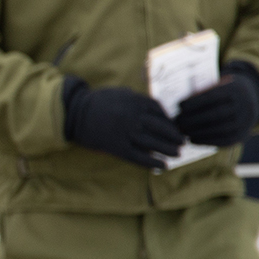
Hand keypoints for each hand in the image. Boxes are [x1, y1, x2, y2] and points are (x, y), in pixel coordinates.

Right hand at [61, 77, 183, 168]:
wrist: (76, 114)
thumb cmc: (99, 102)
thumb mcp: (121, 93)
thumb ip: (139, 100)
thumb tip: (158, 111)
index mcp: (134, 101)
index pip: (159, 111)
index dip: (170, 121)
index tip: (175, 127)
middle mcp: (133, 117)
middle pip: (160, 128)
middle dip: (174, 136)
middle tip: (183, 143)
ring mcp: (125, 133)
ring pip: (153, 143)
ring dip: (168, 150)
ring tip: (177, 154)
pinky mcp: (117, 147)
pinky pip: (139, 157)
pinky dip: (152, 162)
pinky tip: (162, 166)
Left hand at [174, 62, 258, 147]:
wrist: (250, 101)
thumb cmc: (223, 92)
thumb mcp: (217, 85)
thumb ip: (202, 91)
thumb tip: (179, 105)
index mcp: (235, 89)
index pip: (214, 96)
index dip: (195, 102)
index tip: (180, 105)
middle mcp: (244, 106)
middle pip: (216, 114)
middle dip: (194, 119)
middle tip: (177, 121)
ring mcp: (245, 122)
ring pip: (220, 129)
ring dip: (198, 132)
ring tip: (181, 131)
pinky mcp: (242, 135)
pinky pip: (223, 140)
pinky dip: (206, 141)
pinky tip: (192, 139)